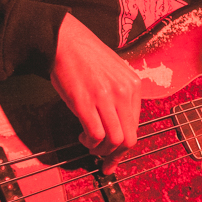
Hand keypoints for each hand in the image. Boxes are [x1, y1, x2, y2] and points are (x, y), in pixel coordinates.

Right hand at [50, 13, 141, 174]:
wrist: (64, 40)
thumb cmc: (86, 56)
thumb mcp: (114, 72)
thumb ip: (120, 95)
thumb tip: (118, 122)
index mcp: (133, 85)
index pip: (137, 125)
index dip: (125, 145)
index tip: (116, 154)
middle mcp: (123, 92)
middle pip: (129, 137)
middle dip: (116, 155)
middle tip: (105, 161)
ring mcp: (105, 97)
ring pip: (115, 139)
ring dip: (102, 150)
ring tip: (91, 144)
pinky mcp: (84, 101)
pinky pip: (95, 134)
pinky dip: (90, 142)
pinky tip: (83, 137)